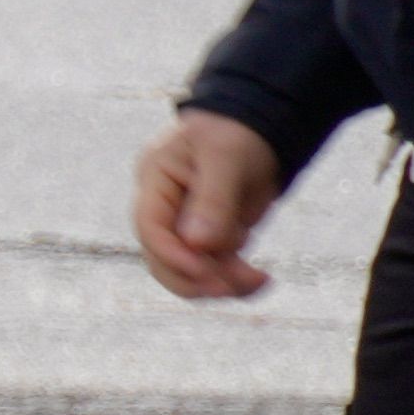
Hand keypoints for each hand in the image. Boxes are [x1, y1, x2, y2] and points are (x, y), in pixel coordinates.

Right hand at [131, 111, 284, 301]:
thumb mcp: (225, 157)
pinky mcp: (215, 239)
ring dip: (224, 282)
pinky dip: (238, 281)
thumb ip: (212, 200)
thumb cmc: (236, 132)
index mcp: (155, 182)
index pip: (150, 228)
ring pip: (193, 273)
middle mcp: (166, 210)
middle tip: (230, 285)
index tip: (204, 271)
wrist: (263, 130)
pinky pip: (219, 271)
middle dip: (197, 278)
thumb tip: (197, 244)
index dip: (172, 255)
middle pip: (164, 260)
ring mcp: (189, 227)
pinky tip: (262, 279)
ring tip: (259, 279)